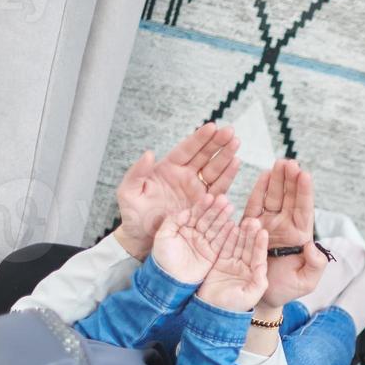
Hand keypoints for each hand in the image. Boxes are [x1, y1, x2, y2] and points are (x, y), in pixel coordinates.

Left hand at [115, 123, 240, 258]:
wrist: (143, 238)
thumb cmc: (133, 215)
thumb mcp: (128, 192)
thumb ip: (137, 172)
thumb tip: (149, 154)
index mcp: (167, 168)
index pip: (186, 149)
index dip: (199, 138)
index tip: (212, 126)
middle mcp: (184, 176)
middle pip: (204, 155)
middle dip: (217, 143)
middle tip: (230, 131)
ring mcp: (196, 190)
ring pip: (214, 169)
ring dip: (226, 156)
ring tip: (236, 143)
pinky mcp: (204, 204)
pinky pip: (218, 188)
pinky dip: (228, 176)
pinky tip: (236, 164)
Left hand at [151, 195, 234, 283]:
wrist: (169, 279)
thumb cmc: (163, 257)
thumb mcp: (163, 235)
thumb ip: (173, 221)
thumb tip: (186, 211)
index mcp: (184, 227)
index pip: (195, 213)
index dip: (203, 206)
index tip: (210, 197)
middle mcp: (196, 233)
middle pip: (208, 219)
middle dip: (216, 209)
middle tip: (225, 200)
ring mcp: (205, 244)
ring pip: (216, 228)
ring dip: (224, 218)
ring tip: (231, 208)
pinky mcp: (213, 255)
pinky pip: (221, 243)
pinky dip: (227, 234)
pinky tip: (233, 225)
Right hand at [197, 218, 268, 312]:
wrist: (213, 311)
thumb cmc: (234, 307)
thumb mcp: (250, 295)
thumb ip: (259, 282)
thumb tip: (263, 267)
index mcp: (255, 274)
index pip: (258, 256)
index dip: (260, 244)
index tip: (262, 232)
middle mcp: (245, 267)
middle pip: (248, 246)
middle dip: (250, 234)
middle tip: (252, 220)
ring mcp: (232, 263)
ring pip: (236, 244)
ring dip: (238, 232)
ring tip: (240, 219)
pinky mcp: (219, 262)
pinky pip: (222, 246)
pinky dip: (225, 236)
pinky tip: (227, 225)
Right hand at [243, 160, 319, 305]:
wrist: (261, 297)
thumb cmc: (285, 290)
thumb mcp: (306, 282)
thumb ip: (315, 265)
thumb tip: (314, 246)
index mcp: (300, 237)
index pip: (304, 210)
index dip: (305, 192)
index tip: (305, 174)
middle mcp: (285, 227)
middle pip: (290, 198)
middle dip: (290, 179)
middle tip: (290, 162)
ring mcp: (268, 225)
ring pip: (274, 197)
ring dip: (277, 180)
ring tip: (279, 162)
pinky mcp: (251, 227)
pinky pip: (256, 205)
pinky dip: (260, 190)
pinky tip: (265, 175)